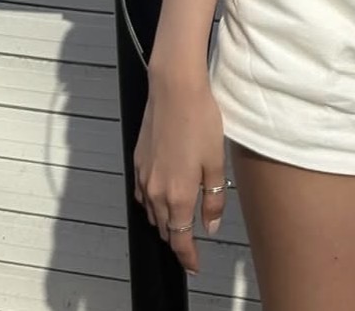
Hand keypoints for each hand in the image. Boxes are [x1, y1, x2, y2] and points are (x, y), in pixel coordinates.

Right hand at [133, 73, 228, 276]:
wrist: (174, 90)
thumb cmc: (200, 119)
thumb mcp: (216, 160)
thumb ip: (213, 198)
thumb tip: (211, 226)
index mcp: (178, 195)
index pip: (181, 239)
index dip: (187, 256)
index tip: (194, 265)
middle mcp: (156, 192)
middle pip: (165, 228)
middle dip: (177, 240)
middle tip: (191, 245)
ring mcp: (144, 177)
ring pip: (152, 213)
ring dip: (165, 222)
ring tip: (180, 223)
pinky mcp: (138, 163)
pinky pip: (142, 195)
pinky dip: (152, 204)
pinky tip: (162, 197)